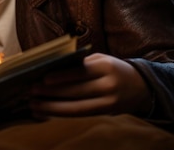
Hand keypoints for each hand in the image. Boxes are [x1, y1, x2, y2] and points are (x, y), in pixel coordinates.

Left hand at [28, 53, 151, 117]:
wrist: (143, 86)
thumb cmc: (112, 68)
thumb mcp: (100, 60)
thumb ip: (79, 64)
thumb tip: (49, 69)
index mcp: (106, 67)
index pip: (81, 72)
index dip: (62, 77)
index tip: (43, 79)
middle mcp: (109, 85)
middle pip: (76, 91)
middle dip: (51, 93)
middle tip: (30, 91)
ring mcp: (109, 102)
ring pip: (76, 107)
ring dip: (52, 107)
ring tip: (34, 105)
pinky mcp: (106, 113)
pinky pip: (80, 114)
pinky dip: (61, 113)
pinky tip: (47, 111)